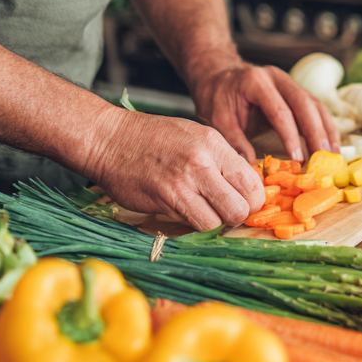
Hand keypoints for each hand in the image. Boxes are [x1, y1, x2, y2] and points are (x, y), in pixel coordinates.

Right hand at [83, 106, 263, 230]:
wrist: (109, 139)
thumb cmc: (150, 138)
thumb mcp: (193, 137)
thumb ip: (218, 160)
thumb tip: (241, 187)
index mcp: (214, 143)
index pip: (252, 182)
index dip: (251, 199)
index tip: (240, 201)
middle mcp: (203, 161)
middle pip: (242, 206)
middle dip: (236, 215)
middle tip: (223, 212)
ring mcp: (185, 181)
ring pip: (220, 220)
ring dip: (214, 222)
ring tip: (201, 211)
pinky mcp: (166, 198)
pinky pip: (195, 224)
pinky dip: (194, 224)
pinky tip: (184, 212)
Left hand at [192, 63, 339, 162]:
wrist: (217, 73)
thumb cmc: (216, 95)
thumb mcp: (217, 118)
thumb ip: (234, 142)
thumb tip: (252, 170)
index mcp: (256, 82)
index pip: (280, 110)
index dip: (291, 135)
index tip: (297, 158)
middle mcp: (277, 77)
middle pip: (304, 104)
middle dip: (316, 133)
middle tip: (322, 159)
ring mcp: (288, 81)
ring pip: (315, 104)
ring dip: (326, 130)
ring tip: (332, 156)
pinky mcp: (294, 90)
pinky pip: (315, 107)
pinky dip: (324, 126)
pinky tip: (329, 145)